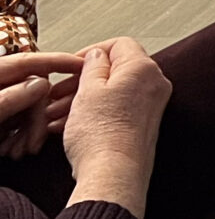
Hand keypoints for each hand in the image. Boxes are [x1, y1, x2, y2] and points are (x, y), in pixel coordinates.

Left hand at [0, 51, 80, 159]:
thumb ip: (9, 99)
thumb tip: (40, 85)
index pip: (28, 62)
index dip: (57, 62)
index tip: (82, 64)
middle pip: (32, 92)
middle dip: (38, 117)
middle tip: (36, 140)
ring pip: (27, 111)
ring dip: (30, 132)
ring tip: (20, 151)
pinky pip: (18, 126)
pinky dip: (21, 138)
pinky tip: (16, 151)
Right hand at [60, 38, 167, 215]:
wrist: (113, 174)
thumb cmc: (102, 134)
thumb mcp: (88, 91)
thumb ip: (93, 66)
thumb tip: (98, 55)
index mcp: (144, 68)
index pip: (120, 45)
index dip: (92, 52)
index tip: (72, 65)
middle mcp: (154, 85)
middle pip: (114, 71)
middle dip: (82, 81)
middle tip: (58, 94)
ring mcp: (151, 107)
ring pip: (112, 93)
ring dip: (82, 100)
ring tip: (55, 114)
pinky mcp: (143, 126)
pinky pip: (116, 111)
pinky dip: (93, 114)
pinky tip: (66, 126)